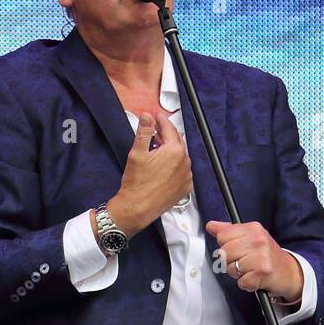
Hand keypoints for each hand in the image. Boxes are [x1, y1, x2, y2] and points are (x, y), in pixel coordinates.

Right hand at [110, 113, 192, 236]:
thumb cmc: (137, 183)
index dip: (161, 120)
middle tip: (154, 131)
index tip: (156, 117)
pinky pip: (182, 170)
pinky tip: (163, 166)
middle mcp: (184, 162)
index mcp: (174, 151)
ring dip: (170, 150)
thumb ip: (144, 132)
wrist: (138, 208)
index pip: (169, 128)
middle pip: (176, 141)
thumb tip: (147, 117)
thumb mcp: (137, 153)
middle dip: (165, 134)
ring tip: (156, 150)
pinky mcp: (185, 187)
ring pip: (180, 155)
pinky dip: (175, 164)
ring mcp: (186, 176)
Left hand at [206, 219, 302, 300]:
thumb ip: (229, 231)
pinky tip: (255, 278)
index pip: (222, 236)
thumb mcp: (250, 237)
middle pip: (224, 252)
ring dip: (238, 274)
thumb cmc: (267, 255)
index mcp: (253, 228)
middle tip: (245, 262)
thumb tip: (210, 226)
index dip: (226, 246)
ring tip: (251, 270)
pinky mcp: (263, 272)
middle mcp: (258, 239)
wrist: (289, 272)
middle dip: (231, 261)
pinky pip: (241, 282)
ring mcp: (261, 256)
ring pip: (231, 268)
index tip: (237, 249)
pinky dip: (246, 284)